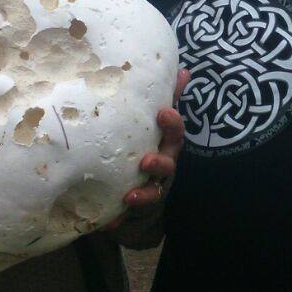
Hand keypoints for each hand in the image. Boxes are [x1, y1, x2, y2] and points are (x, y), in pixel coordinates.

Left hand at [104, 69, 189, 226]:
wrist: (138, 187)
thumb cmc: (146, 144)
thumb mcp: (154, 124)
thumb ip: (168, 97)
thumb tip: (183, 69)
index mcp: (165, 144)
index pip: (174, 132)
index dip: (172, 123)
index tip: (163, 113)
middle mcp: (162, 166)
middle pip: (167, 164)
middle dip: (159, 163)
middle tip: (146, 161)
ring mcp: (151, 187)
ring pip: (152, 193)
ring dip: (143, 194)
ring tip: (130, 196)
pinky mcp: (135, 207)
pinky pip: (128, 215)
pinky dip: (119, 218)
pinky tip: (108, 222)